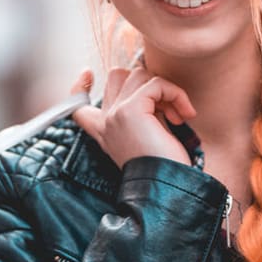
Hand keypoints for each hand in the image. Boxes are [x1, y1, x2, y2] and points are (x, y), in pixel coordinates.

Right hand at [70, 67, 196, 168]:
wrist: (166, 187)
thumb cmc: (165, 168)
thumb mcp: (146, 137)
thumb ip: (142, 113)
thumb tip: (153, 86)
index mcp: (104, 131)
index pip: (77, 104)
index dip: (79, 87)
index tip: (87, 74)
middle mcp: (105, 121)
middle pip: (117, 75)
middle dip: (146, 82)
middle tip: (166, 108)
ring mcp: (115, 114)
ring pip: (139, 74)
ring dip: (165, 89)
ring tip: (177, 115)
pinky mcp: (130, 110)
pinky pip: (156, 84)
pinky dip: (175, 93)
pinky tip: (184, 115)